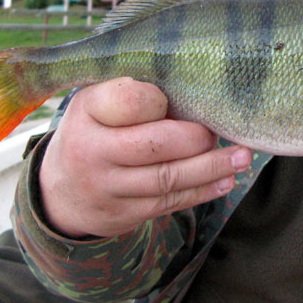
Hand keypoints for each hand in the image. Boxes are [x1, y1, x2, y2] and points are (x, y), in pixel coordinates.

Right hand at [38, 77, 250, 238]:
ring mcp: (106, 188)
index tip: (181, 97)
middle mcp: (91, 151)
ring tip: (242, 156)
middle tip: (221, 130)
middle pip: (156, 145)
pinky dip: (202, 191)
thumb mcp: (98, 100)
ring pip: (168, 179)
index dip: (161, 100)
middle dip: (197, 139)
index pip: (132, 102)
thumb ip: (133, 91)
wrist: (60, 191)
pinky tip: (225, 180)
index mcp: (87, 111)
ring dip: (211, 168)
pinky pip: (169, 203)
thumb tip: (197, 87)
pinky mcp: (122, 215)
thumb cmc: (94, 130)